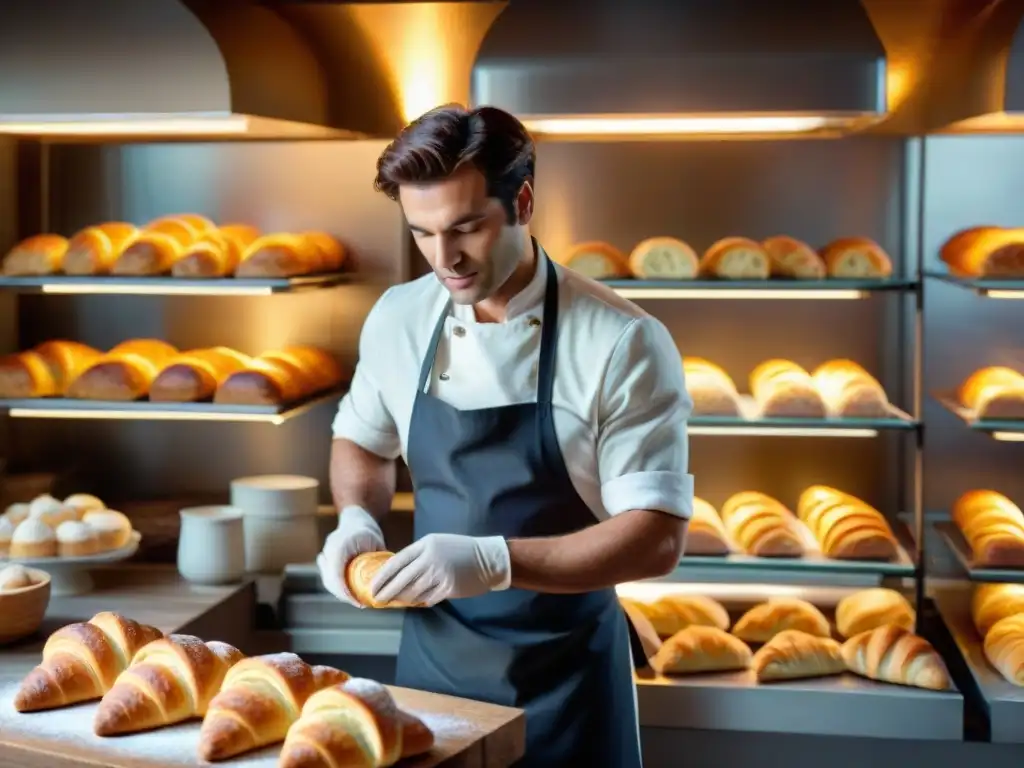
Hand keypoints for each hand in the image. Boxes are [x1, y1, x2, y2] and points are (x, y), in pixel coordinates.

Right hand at [317, 505, 385, 607]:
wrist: (355, 519)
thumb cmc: (368, 530)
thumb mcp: (376, 542)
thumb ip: (378, 559)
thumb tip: (388, 581)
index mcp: (341, 544)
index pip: (337, 573)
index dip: (345, 591)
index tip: (358, 601)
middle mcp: (329, 549)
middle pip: (330, 580)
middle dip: (343, 595)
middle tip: (360, 604)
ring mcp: (325, 554)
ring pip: (327, 580)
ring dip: (340, 593)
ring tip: (356, 601)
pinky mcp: (325, 560)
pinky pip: (328, 578)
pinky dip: (337, 588)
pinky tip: (350, 594)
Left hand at [371, 533, 510, 606]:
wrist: (488, 559)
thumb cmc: (461, 550)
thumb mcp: (437, 544)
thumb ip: (418, 555)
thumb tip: (397, 572)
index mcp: (425, 545)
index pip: (396, 562)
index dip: (382, 576)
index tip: (372, 586)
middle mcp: (430, 558)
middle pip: (401, 579)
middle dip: (386, 591)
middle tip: (377, 599)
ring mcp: (439, 574)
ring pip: (412, 592)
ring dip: (402, 599)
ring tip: (394, 602)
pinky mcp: (448, 588)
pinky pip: (428, 598)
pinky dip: (421, 601)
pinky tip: (417, 602)